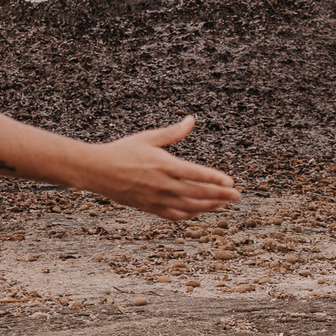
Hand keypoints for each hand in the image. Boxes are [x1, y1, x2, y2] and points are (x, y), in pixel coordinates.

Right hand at [82, 117, 239, 219]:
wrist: (97, 171)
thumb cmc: (123, 151)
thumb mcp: (148, 137)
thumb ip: (173, 133)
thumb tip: (191, 120)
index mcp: (163, 165)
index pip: (196, 174)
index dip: (215, 179)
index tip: (230, 182)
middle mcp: (162, 184)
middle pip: (197, 193)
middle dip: (220, 196)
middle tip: (238, 196)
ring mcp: (156, 199)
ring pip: (189, 207)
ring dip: (209, 206)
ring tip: (223, 203)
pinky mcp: (149, 208)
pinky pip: (175, 215)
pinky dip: (190, 214)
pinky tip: (200, 210)